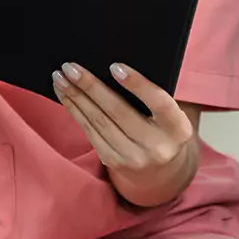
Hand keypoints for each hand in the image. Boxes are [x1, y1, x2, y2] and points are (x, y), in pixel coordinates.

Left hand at [52, 62, 198, 207]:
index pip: (158, 102)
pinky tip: (66, 96)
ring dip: (76, 97)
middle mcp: (156, 146)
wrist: (161, 172)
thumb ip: (152, 96)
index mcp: (177, 128)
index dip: (137, 84)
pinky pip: (90, 133)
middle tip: (70, 67)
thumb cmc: (164, 130)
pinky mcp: (113, 162)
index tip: (114, 66)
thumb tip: (114, 68)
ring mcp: (133, 158)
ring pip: (99, 122)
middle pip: (118, 112)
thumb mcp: (170, 115)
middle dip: (91, 87)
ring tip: (60, 78)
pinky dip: (76, 111)